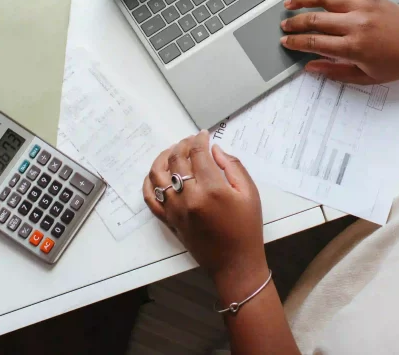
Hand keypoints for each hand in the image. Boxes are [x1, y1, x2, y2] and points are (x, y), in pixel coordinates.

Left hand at [142, 131, 268, 298]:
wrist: (235, 264)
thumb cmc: (246, 229)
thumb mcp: (250, 193)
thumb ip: (232, 166)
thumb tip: (215, 150)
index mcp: (212, 189)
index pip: (198, 153)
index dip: (199, 140)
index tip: (203, 135)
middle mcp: (189, 198)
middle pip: (177, 160)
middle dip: (183, 145)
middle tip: (191, 141)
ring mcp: (175, 210)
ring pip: (157, 175)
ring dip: (163, 158)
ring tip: (173, 152)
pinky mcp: (169, 220)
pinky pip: (150, 198)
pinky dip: (149, 182)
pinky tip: (157, 174)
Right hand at [280, 0, 398, 83]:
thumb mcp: (367, 77)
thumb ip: (336, 72)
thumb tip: (311, 67)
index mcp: (353, 48)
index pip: (314, 42)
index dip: (296, 42)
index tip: (285, 42)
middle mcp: (355, 24)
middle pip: (314, 19)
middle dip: (294, 23)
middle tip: (284, 26)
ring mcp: (362, 7)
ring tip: (290, 2)